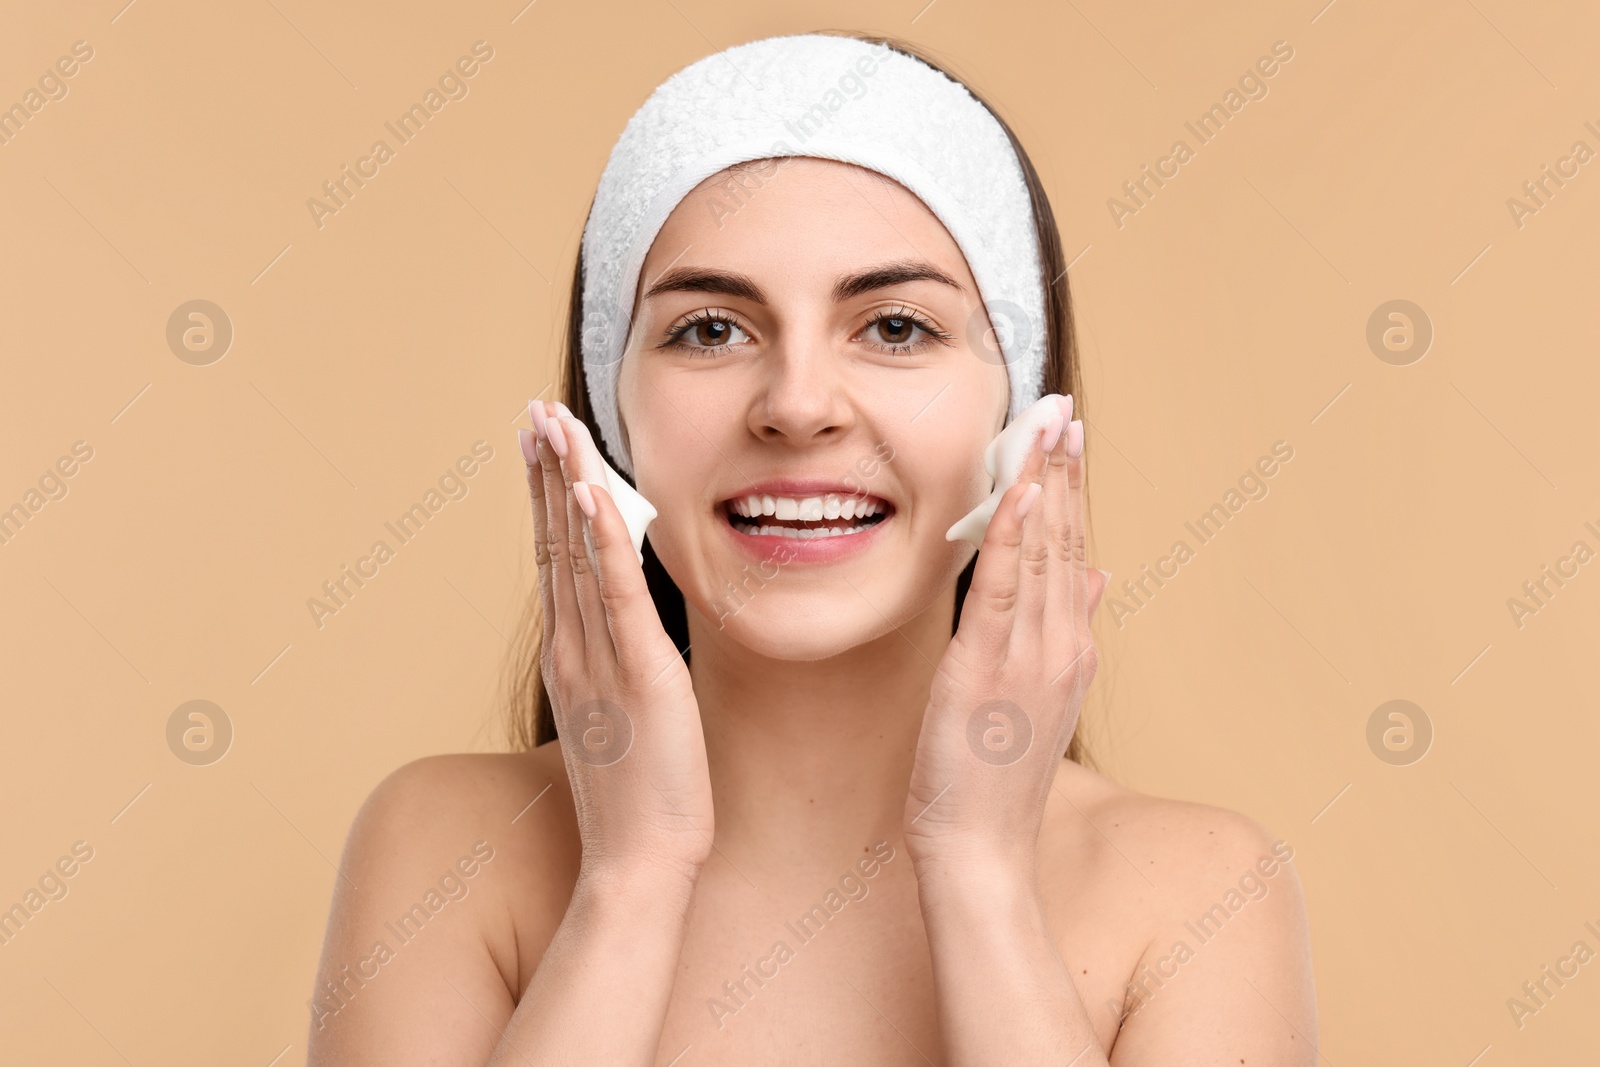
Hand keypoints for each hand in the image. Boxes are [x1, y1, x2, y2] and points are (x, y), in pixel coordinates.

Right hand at [521, 401, 712, 885]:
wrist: (638, 864)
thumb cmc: (636, 798)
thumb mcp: (620, 718)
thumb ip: (615, 668)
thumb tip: (623, 630)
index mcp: (572, 658)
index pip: (555, 559)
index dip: (545, 497)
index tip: (539, 443)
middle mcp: (573, 650)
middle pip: (553, 543)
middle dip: (544, 472)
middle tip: (535, 410)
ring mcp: (599, 660)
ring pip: (577, 555)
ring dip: (564, 484)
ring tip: (554, 424)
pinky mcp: (641, 675)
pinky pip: (616, 595)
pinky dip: (601, 539)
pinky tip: (588, 493)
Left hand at [903, 395, 1106, 874]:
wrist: (982, 848)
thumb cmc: (997, 779)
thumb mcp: (1044, 700)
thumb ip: (1068, 634)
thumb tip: (1095, 578)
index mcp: (1070, 649)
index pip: (1074, 554)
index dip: (1071, 493)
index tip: (1070, 441)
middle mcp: (1060, 645)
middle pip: (1065, 543)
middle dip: (1062, 473)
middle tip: (1064, 411)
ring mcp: (1029, 656)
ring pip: (1041, 556)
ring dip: (1042, 488)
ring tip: (1047, 430)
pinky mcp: (986, 668)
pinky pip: (1003, 591)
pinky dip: (1013, 539)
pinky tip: (1016, 495)